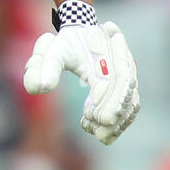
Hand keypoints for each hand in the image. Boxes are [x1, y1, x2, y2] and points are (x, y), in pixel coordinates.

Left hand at [23, 20, 139, 144]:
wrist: (81, 34)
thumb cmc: (65, 44)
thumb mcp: (50, 51)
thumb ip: (41, 67)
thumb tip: (38, 88)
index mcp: (105, 53)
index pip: (115, 78)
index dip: (107, 100)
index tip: (90, 116)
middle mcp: (121, 63)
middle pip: (126, 92)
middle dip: (114, 114)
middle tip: (98, 134)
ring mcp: (127, 75)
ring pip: (131, 102)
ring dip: (119, 122)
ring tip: (99, 135)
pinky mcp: (127, 86)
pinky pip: (130, 106)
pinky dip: (121, 121)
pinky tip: (103, 132)